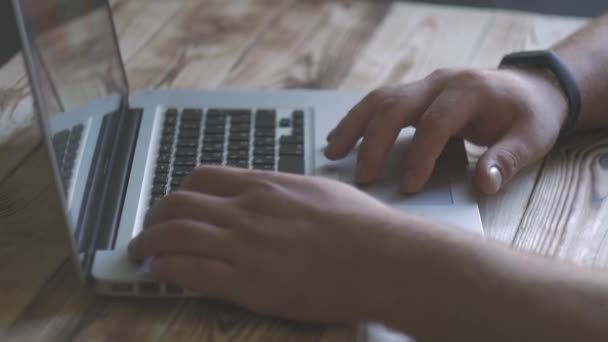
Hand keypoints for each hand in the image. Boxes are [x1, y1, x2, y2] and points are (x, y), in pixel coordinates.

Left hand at [128, 166, 412, 322]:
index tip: (176, 204)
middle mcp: (246, 209)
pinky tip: (158, 272)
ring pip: (175, 235)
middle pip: (180, 204)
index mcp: (266, 186)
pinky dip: (166, 269)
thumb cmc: (362, 225)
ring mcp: (243, 244)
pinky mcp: (245, 281)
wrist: (379, 258)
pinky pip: (189, 270)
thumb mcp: (320, 192)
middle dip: (156, 216)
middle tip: (149, 229)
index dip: (182, 191)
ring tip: (141, 252)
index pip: (205, 178)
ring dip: (150, 243)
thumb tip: (276, 197)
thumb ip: (288, 193)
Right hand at [325, 68, 567, 193]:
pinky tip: (340, 136)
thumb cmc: (529, 115)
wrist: (531, 87)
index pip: (436, 123)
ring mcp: (426, 84)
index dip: (420, 156)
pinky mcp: (416, 92)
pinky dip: (358, 119)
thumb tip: (482, 185)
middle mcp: (442, 82)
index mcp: (470, 92)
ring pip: (379, 98)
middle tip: (362, 177)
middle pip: (396, 105)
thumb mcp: (531, 139)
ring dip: (353, 125)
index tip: (409, 187)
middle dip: (374, 142)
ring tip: (332, 152)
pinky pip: (380, 101)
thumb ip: (506, 160)